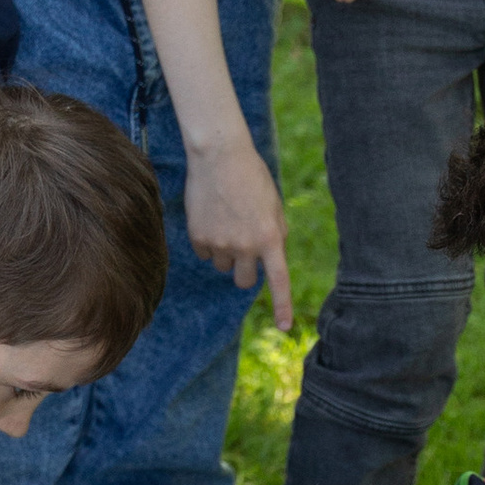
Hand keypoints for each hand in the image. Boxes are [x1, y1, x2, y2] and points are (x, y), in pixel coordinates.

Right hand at [184, 136, 293, 328]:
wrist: (219, 156)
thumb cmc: (252, 178)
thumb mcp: (273, 206)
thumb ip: (275, 235)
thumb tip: (268, 263)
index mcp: (270, 237)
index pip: (279, 280)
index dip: (283, 306)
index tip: (285, 329)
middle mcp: (246, 245)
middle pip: (245, 282)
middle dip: (245, 271)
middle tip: (244, 248)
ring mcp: (220, 243)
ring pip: (223, 267)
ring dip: (226, 252)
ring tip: (227, 220)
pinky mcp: (199, 237)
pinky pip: (205, 253)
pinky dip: (208, 241)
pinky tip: (211, 216)